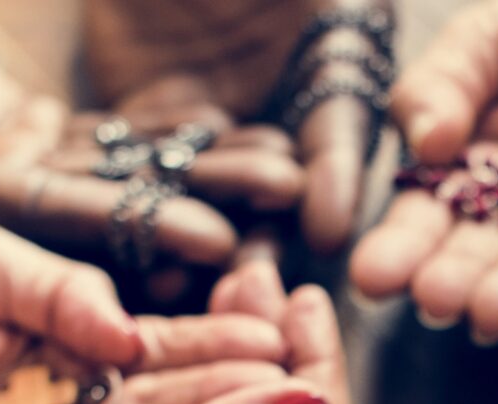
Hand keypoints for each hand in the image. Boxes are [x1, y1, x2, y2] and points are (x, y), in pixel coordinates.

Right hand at [0, 0, 299, 265]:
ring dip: (208, 203)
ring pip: (125, 211)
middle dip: (203, 247)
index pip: (49, 242)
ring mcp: (9, 197)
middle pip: (109, 247)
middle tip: (296, 239)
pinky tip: (249, 160)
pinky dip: (177, 166)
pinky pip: (115, 169)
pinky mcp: (28, 162)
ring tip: (293, 186)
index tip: (219, 252)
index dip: (136, 248)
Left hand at [86, 1, 392, 252]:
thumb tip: (358, 11)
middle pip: (281, 174)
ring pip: (214, 188)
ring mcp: (218, 114)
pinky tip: (139, 258)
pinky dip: (145, 213)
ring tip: (191, 281)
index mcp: (331, 49)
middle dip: (267, 226)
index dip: (334, 179)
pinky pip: (149, 174)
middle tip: (257, 276)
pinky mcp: (151, 124)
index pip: (336, 127)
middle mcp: (282, 95)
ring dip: (206, 237)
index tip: (328, 229)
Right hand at [349, 0, 497, 340]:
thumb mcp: (489, 36)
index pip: (428, 217)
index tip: (374, 276)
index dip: (402, 248)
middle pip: (485, 253)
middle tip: (437, 302)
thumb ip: (447, 84)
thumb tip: (423, 141)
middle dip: (459, 279)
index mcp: (468, 170)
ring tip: (494, 313)